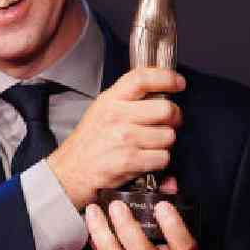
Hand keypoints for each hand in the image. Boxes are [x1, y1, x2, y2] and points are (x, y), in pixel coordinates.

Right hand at [47, 67, 184, 209]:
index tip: (178, 83)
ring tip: (149, 145)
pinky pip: (162, 157)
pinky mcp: (129, 160)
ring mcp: (124, 138)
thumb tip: (160, 90)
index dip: (166, 78)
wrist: (71, 171)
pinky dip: (158, 161)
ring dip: (164, 143)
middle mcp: (117, 116)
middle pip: (165, 109)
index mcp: (110, 100)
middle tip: (167, 122)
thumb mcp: (102, 110)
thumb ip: (127, 98)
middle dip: (174, 118)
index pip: (142, 78)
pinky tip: (145, 159)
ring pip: (168, 136)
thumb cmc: (89, 141)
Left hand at [85, 200, 210, 249]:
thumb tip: (169, 185)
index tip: (162, 205)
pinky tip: (91, 232)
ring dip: (101, 233)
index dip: (172, 224)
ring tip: (93, 212)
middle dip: (125, 225)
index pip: (181, 243)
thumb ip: (177, 220)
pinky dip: (97, 247)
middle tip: (115, 204)